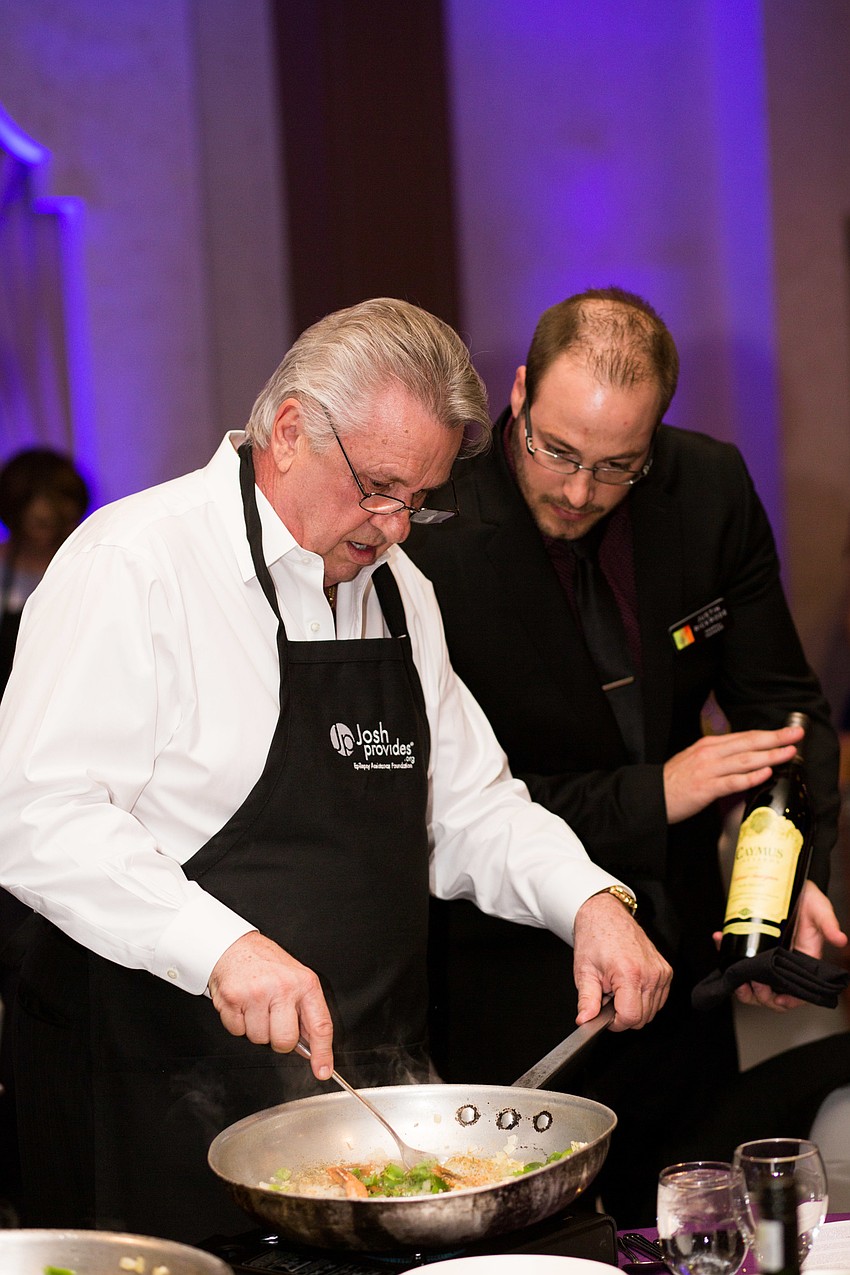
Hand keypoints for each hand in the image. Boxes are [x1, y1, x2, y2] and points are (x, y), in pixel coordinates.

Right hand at [208, 931, 334, 1078]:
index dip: (322, 1053)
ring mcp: (256, 993)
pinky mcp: (232, 998)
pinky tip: (242, 1004)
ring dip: (256, 1028)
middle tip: (274, 1020)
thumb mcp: (296, 979)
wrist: (234, 946)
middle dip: (278, 1040)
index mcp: (305, 984)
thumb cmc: (267, 964)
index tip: (322, 1071)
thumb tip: (311, 1047)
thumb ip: (305, 1011)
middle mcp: (282, 988)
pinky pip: (237, 1031)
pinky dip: (238, 1023)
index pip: (320, 1025)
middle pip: (284, 1041)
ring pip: (259, 1039)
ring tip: (256, 1005)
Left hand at [572, 891, 671, 1030]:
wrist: (606, 915)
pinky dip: (644, 999)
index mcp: (630, 974)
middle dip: (622, 1013)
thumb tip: (585, 1021)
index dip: (614, 1022)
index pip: (630, 1018)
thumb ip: (587, 1000)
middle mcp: (651, 974)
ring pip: (652, 1011)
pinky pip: (658, 1000)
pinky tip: (629, 984)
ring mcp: (661, 972)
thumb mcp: (584, 971)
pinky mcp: (666, 971)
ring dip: (633, 1006)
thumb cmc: (594, 939)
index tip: (604, 1013)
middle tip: (608, 994)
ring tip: (617, 987)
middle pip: (642, 1018)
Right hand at [663, 725, 803, 823]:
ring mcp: (708, 771)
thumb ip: (720, 758)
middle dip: (775, 739)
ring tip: (788, 753)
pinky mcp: (705, 788)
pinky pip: (732, 782)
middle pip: (748, 743)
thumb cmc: (675, 781)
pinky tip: (764, 773)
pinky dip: (750, 777)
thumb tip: (745, 758)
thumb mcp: (697, 761)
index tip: (789, 731)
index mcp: (709, 745)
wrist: (651, 796)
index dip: (769, 734)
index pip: (745, 737)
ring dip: (769, 755)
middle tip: (796, 735)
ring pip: (744, 760)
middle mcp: (710, 754)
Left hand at [712, 881, 848, 1010]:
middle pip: (771, 993)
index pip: (797, 992)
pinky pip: (736, 959)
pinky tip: (719, 939)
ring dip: (739, 983)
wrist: (787, 882)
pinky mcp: (752, 947)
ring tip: (732, 973)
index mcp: (804, 962)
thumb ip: (829, 923)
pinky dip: (724, 953)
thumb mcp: (819, 909)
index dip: (789, 1000)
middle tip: (750, 983)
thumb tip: (841, 939)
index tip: (778, 998)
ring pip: (751, 983)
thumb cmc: (807, 899)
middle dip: (759, 995)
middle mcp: (784, 964)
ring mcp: (766, 958)